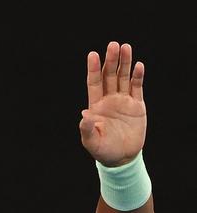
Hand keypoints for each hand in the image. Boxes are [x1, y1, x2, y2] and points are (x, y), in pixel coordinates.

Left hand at [79, 41, 145, 165]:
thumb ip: (87, 129)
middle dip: (111, 61)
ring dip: (124, 63)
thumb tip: (83, 114)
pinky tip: (138, 65)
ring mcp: (123, 101)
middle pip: (109, 76)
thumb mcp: (92, 142)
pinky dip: (138, 76)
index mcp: (95, 106)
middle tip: (113, 45)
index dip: (93, 69)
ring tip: (125, 47)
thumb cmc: (103, 151)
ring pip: (123, 78)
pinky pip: (137, 88)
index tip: (92, 54)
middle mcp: (109, 100)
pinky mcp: (137, 106)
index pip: (93, 83)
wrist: (121, 158)